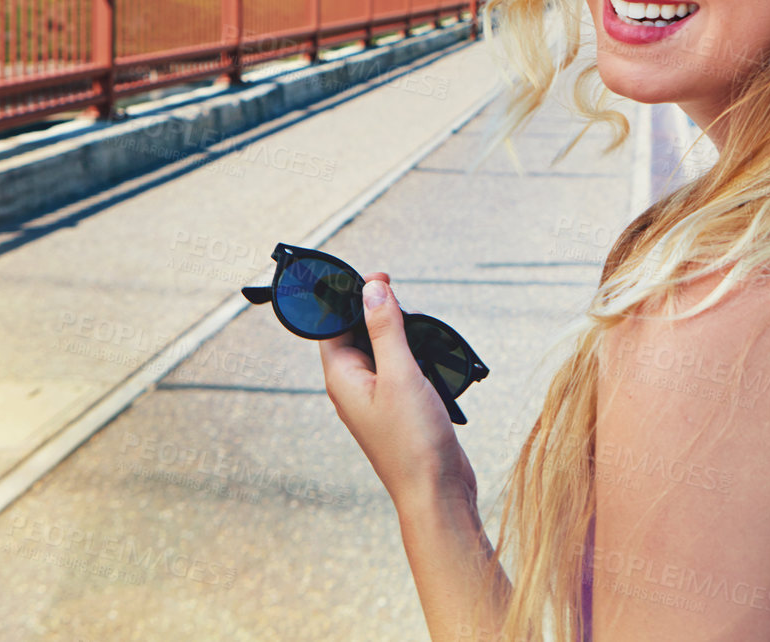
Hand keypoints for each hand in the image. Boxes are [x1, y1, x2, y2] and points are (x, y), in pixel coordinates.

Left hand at [319, 272, 477, 510]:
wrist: (436, 492)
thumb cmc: (413, 442)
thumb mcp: (400, 375)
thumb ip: (385, 329)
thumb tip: (372, 289)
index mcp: (342, 378)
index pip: (332, 325)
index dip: (349, 297)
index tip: (377, 278)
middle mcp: (354, 387)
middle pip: (356, 333)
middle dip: (377, 310)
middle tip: (403, 298)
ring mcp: (376, 398)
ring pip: (380, 350)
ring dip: (398, 332)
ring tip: (420, 327)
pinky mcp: (399, 406)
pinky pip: (399, 368)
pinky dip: (412, 354)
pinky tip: (431, 355)